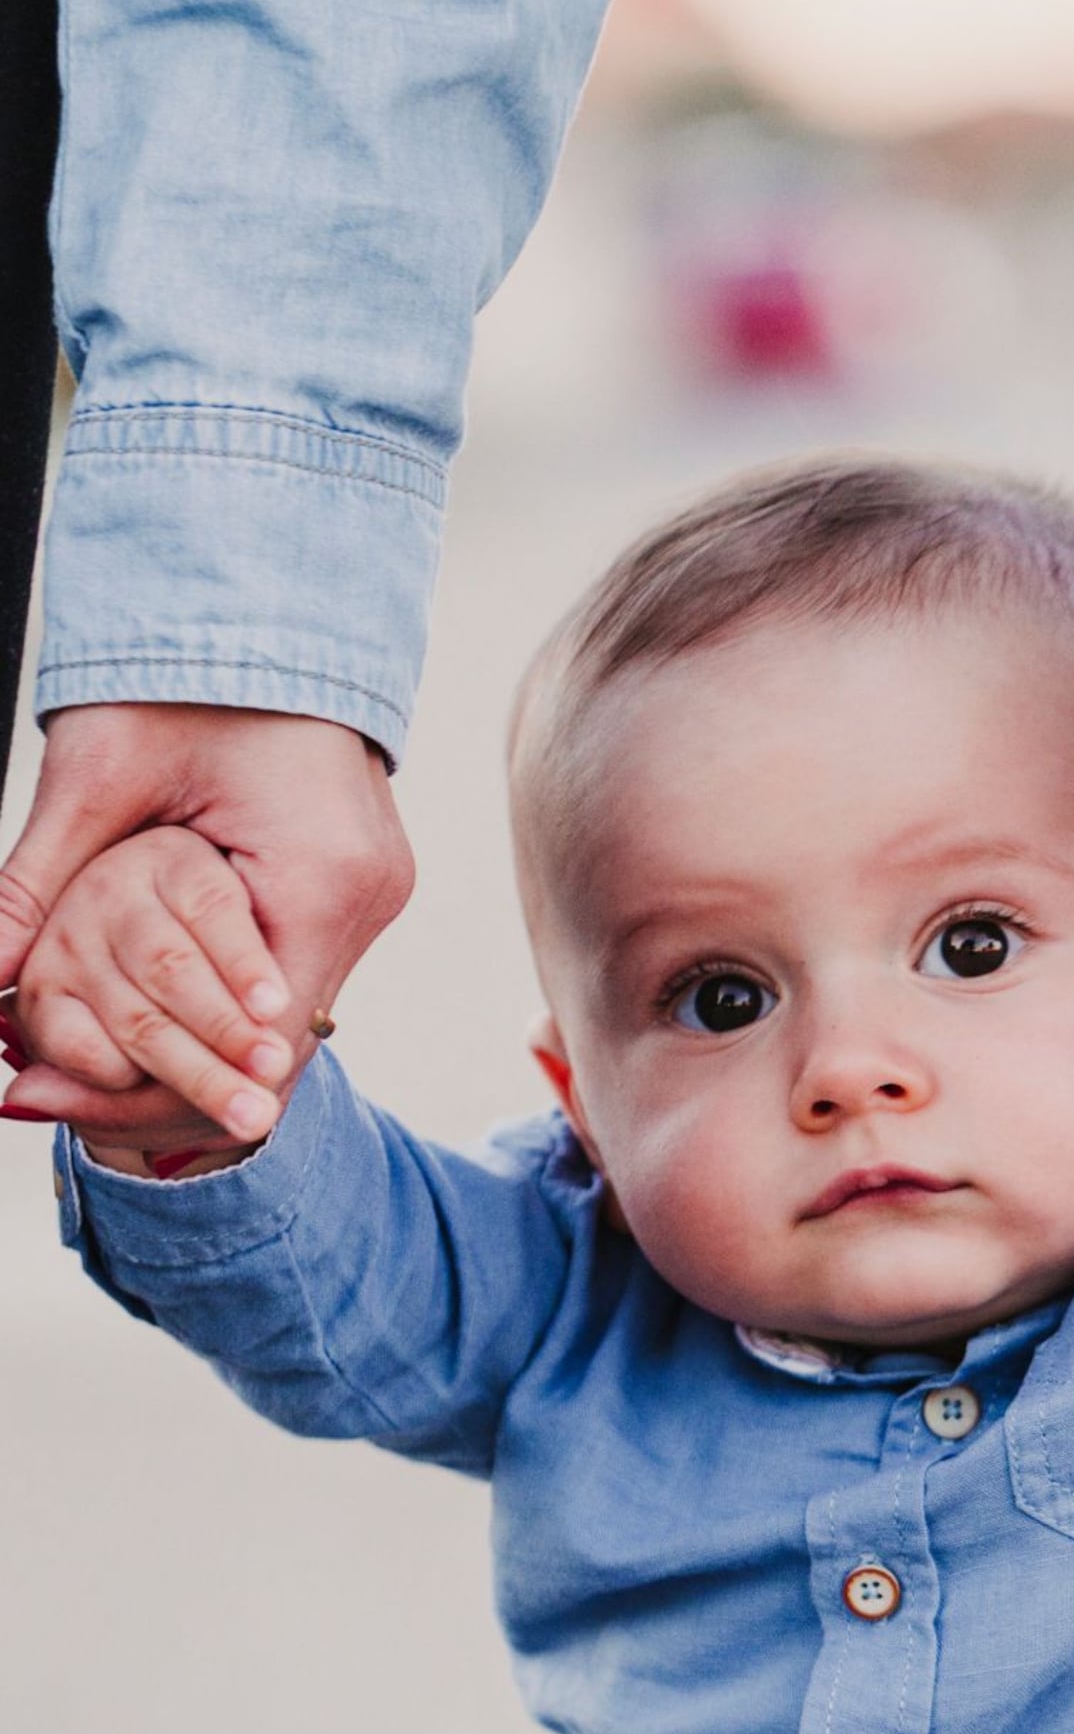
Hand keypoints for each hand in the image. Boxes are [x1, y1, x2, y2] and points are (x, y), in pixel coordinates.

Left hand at [0, 704, 412, 1148]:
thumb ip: (34, 890)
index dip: (185, 1083)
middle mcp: (372, 894)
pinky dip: (235, 989)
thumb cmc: (184, 682)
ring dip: (211, 1033)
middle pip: (285, 1035)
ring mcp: (379, 888)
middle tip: (75, 1102)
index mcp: (324, 877)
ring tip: (107, 1060)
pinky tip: (173, 1000)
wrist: (265, 617)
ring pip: (295, 1005)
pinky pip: (303, 961)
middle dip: (187, 1074)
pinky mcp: (366, 878)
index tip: (94, 1116)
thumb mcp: (94, 782)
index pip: (265, 1032)